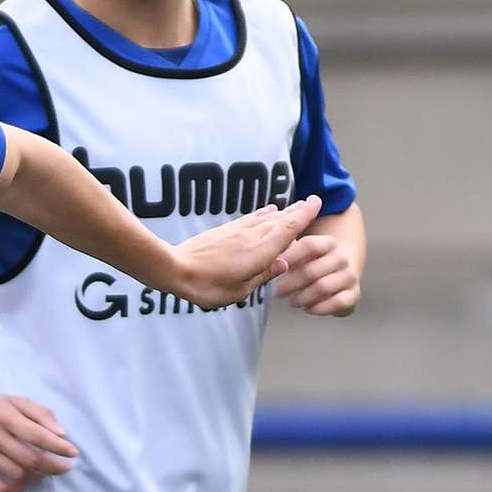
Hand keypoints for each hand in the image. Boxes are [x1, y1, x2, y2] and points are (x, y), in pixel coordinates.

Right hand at [0, 385, 75, 491]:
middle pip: (30, 460)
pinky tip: (24, 481)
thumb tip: (61, 433)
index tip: (73, 453)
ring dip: (36, 476)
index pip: (38, 436)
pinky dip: (14, 486)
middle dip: (53, 467)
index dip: (59, 447)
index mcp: (7, 417)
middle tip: (65, 467)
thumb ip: (41, 414)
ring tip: (45, 471)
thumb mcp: (18, 401)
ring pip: (17, 474)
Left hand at [161, 195, 322, 308]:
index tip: (316, 204)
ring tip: (294, 207)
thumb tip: (283, 263)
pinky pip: (250, 219)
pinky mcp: (225, 231)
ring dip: (282, 212)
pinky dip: (262, 214)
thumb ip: (263, 276)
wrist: (175, 268)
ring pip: (266, 219)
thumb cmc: (207, 285)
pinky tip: (268, 211)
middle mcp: (251, 237)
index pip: (287, 230)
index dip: (303, 216)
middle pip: (280, 221)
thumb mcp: (239, 290)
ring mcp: (237, 231)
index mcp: (259, 252)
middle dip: (297, 211)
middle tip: (312, 201)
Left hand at [270, 225, 359, 316]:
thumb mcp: (303, 254)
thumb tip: (269, 261)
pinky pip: (338, 302)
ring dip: (303, 297)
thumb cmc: (315, 262)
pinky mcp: (354, 294)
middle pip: (312, 270)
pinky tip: (308, 309)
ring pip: (323, 287)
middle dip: (291, 283)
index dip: (290, 256)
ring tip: (292, 302)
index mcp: (329, 243)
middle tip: (278, 292)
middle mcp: (342, 257)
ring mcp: (350, 275)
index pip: (309, 245)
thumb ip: (288, 253)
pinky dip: (320, 308)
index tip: (274, 267)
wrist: (343, 271)